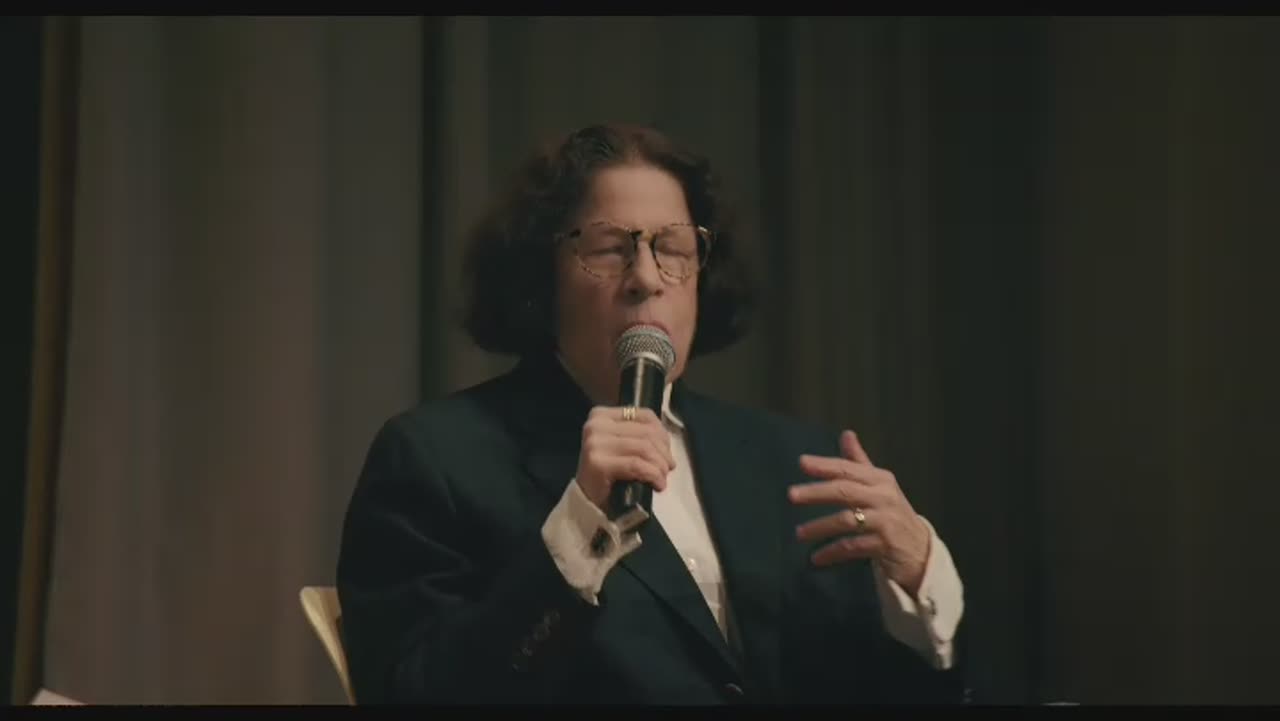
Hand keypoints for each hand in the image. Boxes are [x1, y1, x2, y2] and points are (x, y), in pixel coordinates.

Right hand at [575, 406, 674, 510]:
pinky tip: (657, 485)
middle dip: (664, 452)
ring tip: (662, 478)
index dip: (663, 434)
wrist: (586, 502)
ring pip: (644, 448)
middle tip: (667, 468)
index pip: (644, 415)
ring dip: (660, 466)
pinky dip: (653, 475)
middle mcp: (596, 425)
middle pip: (646, 432)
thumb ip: (638, 434)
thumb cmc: (608, 473)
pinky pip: (637, 465)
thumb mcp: (621, 445)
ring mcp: (595, 443)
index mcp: (601, 415)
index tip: (666, 451)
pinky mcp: (598, 464)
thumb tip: (664, 438)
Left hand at [788, 430, 930, 595]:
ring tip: (799, 533)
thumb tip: (846, 434)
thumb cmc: (892, 514)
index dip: (825, 465)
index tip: (802, 462)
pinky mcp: (885, 545)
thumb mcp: (879, 486)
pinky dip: (832, 552)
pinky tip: (816, 558)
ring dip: (819, 527)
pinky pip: (852, 547)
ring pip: (846, 520)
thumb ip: (859, 463)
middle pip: (845, 491)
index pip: (849, 469)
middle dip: (816, 492)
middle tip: (791, 495)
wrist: (921, 551)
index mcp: (881, 479)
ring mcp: (885, 521)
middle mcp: (884, 497)